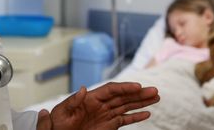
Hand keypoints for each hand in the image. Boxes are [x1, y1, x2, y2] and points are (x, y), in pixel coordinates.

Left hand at [43, 82, 159, 129]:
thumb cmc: (56, 125)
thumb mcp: (60, 113)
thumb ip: (72, 101)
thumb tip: (82, 89)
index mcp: (90, 98)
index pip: (112, 90)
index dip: (125, 87)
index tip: (138, 87)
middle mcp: (101, 104)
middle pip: (124, 96)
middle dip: (140, 94)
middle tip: (155, 91)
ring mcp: (106, 115)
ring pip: (128, 106)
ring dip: (142, 102)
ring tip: (156, 97)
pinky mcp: (109, 126)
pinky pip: (125, 120)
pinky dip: (136, 117)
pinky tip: (147, 114)